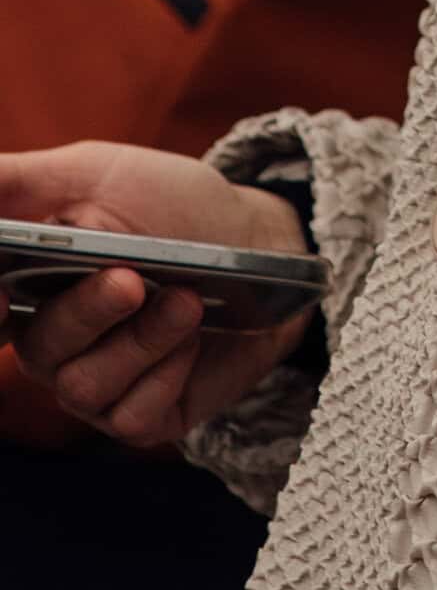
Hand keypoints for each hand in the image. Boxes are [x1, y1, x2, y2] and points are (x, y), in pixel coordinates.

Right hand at [0, 141, 314, 448]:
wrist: (258, 241)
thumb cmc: (169, 204)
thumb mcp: (95, 173)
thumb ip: (15, 181)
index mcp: (28, 287)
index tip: (4, 300)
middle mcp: (53, 343)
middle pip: (39, 349)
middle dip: (87, 312)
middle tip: (133, 279)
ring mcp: (96, 384)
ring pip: (83, 386)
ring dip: (142, 339)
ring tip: (187, 299)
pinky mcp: (142, 416)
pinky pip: (132, 416)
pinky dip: (168, 372)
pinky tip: (196, 338)